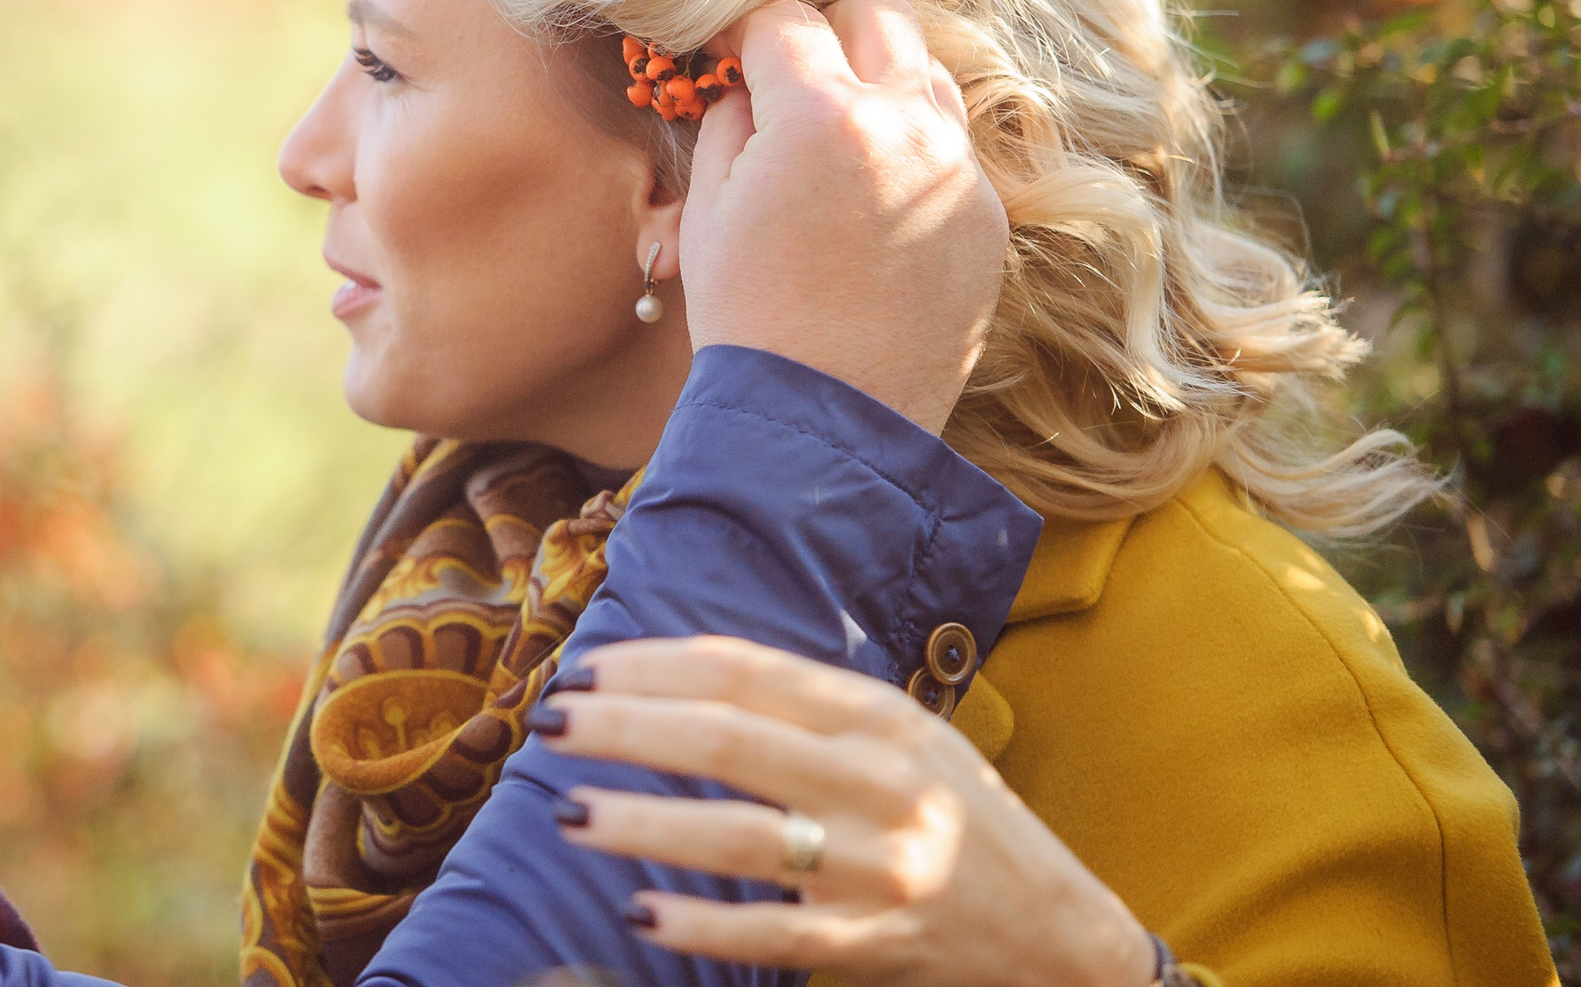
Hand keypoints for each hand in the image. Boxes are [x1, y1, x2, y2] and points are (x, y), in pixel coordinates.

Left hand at [552, 637, 1155, 986]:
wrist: (1058, 933)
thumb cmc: (956, 818)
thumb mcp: (900, 736)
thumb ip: (804, 705)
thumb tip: (674, 672)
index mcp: (878, 717)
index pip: (742, 672)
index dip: (652, 666)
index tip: (584, 669)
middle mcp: (881, 783)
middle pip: (725, 740)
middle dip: (624, 727)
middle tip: (551, 723)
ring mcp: (879, 867)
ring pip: (737, 838)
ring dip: (640, 823)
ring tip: (569, 813)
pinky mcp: (876, 944)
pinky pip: (771, 933)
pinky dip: (699, 924)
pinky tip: (638, 909)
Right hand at [682, 0, 1005, 430]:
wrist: (822, 421)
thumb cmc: (748, 317)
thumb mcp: (710, 210)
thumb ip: (731, 122)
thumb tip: (750, 86)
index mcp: (821, 116)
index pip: (786, 18)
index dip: (746, 30)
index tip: (732, 52)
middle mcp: (904, 127)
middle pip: (878, 16)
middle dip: (827, 30)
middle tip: (793, 75)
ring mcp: (957, 172)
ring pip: (927, 74)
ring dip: (880, 83)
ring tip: (838, 135)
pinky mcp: (987, 219)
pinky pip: (952, 151)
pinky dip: (910, 153)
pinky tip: (872, 202)